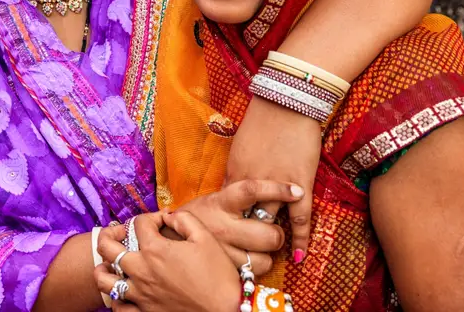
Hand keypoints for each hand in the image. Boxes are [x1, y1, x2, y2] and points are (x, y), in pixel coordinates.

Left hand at [95, 211, 240, 311]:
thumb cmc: (219, 276)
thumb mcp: (206, 238)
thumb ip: (184, 220)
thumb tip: (169, 216)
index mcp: (155, 250)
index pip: (138, 223)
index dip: (151, 217)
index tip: (163, 221)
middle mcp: (141, 271)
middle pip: (106, 246)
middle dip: (110, 233)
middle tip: (119, 233)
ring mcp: (139, 294)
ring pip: (104, 279)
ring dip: (104, 267)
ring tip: (112, 263)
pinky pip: (117, 307)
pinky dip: (116, 298)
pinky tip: (124, 291)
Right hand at [176, 179, 302, 274]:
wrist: (166, 238)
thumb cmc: (199, 216)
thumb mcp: (214, 199)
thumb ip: (238, 197)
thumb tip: (273, 190)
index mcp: (219, 202)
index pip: (251, 191)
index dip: (276, 190)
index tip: (297, 191)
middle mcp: (221, 227)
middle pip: (269, 234)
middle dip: (276, 234)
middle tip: (271, 231)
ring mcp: (222, 251)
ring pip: (265, 259)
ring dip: (268, 255)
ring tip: (258, 248)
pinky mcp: (223, 269)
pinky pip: (253, 273)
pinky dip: (256, 268)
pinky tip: (249, 259)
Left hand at [227, 95, 319, 262]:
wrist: (286, 102)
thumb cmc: (262, 120)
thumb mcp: (240, 147)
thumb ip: (237, 170)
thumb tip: (234, 188)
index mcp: (234, 174)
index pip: (226, 208)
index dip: (225, 225)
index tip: (223, 238)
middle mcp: (252, 184)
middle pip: (244, 220)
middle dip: (242, 238)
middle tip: (243, 253)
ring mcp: (276, 186)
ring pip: (269, 222)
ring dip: (270, 239)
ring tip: (269, 253)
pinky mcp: (299, 184)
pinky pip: (300, 218)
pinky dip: (299, 239)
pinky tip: (298, 256)